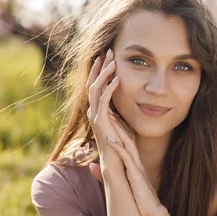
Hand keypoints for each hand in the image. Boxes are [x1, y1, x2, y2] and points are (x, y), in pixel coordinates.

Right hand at [86, 48, 122, 165]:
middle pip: (93, 83)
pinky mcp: (101, 121)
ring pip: (96, 88)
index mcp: (98, 111)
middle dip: (100, 66)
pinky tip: (117, 79)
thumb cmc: (121, 147)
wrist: (116, 164)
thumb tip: (123, 104)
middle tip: (108, 51)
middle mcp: (93, 112)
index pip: (96, 86)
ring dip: (104, 74)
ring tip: (113, 61)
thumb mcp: (121, 125)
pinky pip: (104, 100)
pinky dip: (109, 88)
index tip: (108, 57)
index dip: (101, 71)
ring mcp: (95, 116)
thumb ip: (119, 114)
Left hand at [105, 112, 163, 215]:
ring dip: (117, 129)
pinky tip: (109, 139)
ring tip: (108, 116)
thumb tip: (93, 167)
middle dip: (117, 121)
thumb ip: (110, 174)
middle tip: (108, 107)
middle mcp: (137, 161)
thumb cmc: (141, 201)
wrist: (152, 212)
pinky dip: (118, 148)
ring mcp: (137, 167)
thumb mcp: (126, 185)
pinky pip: (126, 158)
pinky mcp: (135, 174)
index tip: (109, 114)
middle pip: (127, 136)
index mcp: (134, 163)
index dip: (118, 127)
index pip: (127, 141)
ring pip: (127, 143)